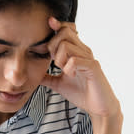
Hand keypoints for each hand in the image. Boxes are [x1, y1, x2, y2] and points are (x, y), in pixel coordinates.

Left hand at [41, 17, 122, 133]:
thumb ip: (48, 77)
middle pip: (64, 32)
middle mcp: (83, 51)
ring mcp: (89, 58)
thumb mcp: (59, 84)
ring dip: (60, 59)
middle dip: (53, 46)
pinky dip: (68, 69)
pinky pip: (74, 60)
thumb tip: (33, 74)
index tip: (48, 27)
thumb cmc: (83, 94)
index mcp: (76, 51)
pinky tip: (72, 76)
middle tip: (55, 62)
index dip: (56, 26)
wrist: (99, 108)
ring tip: (64, 71)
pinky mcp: (93, 67)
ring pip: (66, 45)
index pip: (67, 29)